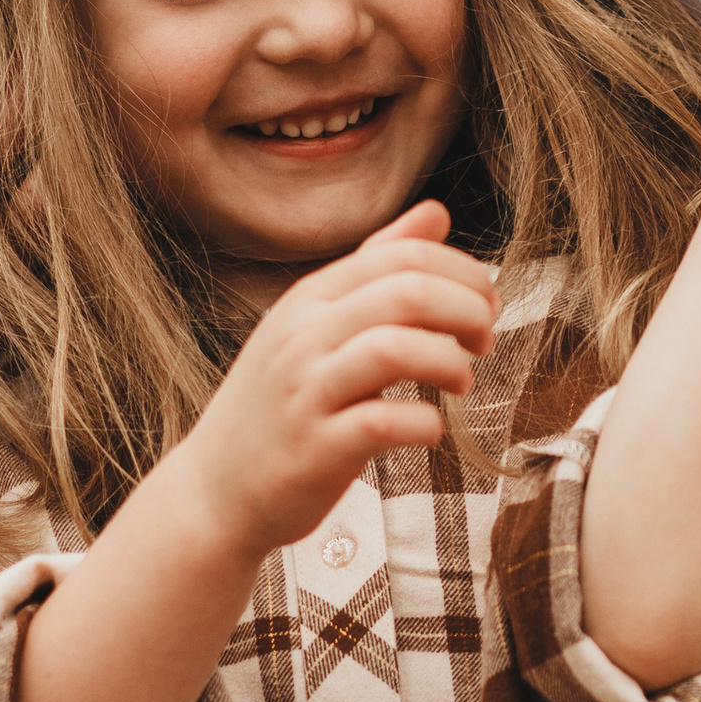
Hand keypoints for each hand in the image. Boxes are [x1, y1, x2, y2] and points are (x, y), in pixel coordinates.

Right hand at [174, 202, 500, 570]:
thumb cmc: (282, 403)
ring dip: (448, 361)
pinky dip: (424, 422)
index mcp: (310, 297)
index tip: (485, 302)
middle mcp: (303, 335)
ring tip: (462, 380)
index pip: (401, 254)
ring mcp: (305, 391)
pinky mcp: (314, 448)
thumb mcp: (317, 322)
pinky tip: (430, 429)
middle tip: (484, 339)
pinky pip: (383, 421)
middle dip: (467, 310)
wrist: (215, 490)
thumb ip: (377, 267)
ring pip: (395, 348)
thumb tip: (437, 212)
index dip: (461, 271)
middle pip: (407, 292)